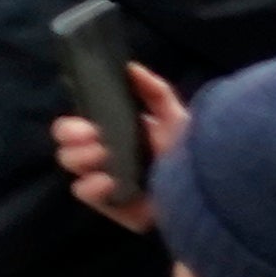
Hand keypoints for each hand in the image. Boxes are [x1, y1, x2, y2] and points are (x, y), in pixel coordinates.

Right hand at [54, 66, 186, 233]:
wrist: (207, 191)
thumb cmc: (192, 153)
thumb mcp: (176, 116)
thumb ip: (155, 91)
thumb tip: (130, 68)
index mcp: (116, 137)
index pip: (78, 127)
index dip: (74, 123)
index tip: (86, 120)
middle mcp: (107, 160)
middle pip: (67, 146)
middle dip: (71, 137)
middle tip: (90, 135)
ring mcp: (108, 185)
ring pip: (72, 168)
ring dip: (79, 157)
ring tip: (101, 154)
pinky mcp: (114, 208)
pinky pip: (86, 195)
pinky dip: (91, 186)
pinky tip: (108, 180)